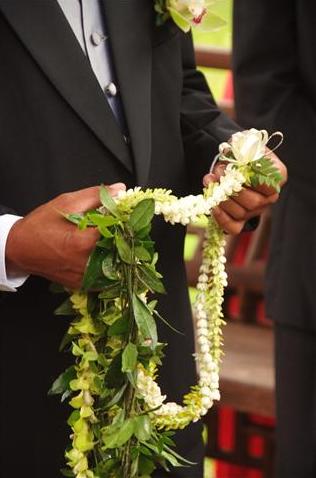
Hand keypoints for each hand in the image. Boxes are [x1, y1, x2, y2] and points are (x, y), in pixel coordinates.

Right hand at [5, 183, 125, 288]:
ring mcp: (85, 277)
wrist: (20, 249)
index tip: (128, 216)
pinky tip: (107, 254)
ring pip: (116, 267)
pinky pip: (106, 278)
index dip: (127, 223)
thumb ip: (96, 196)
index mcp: (83, 243)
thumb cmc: (40, 226)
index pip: (120, 233)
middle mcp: (86, 264)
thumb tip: (119, 190)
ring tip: (115, 240)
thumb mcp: (67, 203)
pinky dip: (110, 266)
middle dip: (126, 239)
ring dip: (120, 254)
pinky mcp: (83, 284)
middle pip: (121, 252)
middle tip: (124, 228)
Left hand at [203, 151, 286, 233]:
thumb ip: (241, 146)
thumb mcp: (245, 144)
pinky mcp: (242, 221)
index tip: (236, 168)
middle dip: (231, 188)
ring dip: (221, 198)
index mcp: (277, 177)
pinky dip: (221, 218)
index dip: (251, 179)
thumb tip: (229, 149)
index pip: (269, 184)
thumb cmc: (243, 154)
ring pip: (240, 213)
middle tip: (218, 172)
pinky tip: (212, 205)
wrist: (234, 165)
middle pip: (253, 202)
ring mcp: (256, 211)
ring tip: (209, 181)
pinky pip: (233, 227)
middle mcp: (269, 198)